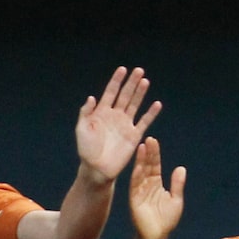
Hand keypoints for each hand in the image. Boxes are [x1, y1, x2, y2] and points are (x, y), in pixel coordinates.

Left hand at [73, 65, 159, 182]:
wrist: (96, 169)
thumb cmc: (86, 150)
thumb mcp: (82, 129)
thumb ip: (86, 112)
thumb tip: (92, 97)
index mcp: (101, 112)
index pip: (110, 92)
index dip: (116, 81)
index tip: (123, 69)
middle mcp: (115, 115)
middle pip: (125, 95)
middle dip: (131, 82)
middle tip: (139, 70)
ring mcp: (125, 124)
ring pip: (135, 104)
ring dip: (140, 93)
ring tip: (146, 81)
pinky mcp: (133, 135)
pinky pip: (144, 122)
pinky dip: (151, 113)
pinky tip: (157, 104)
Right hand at [125, 136, 184, 238]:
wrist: (157, 236)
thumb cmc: (166, 219)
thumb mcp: (176, 200)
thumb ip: (177, 184)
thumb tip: (181, 168)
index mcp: (156, 184)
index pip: (155, 165)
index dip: (155, 154)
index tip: (154, 141)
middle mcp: (146, 185)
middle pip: (147, 166)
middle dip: (149, 153)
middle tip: (149, 139)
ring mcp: (139, 191)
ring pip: (140, 173)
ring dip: (141, 161)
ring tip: (143, 147)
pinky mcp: (134, 200)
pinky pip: (135, 186)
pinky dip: (136, 175)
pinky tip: (138, 166)